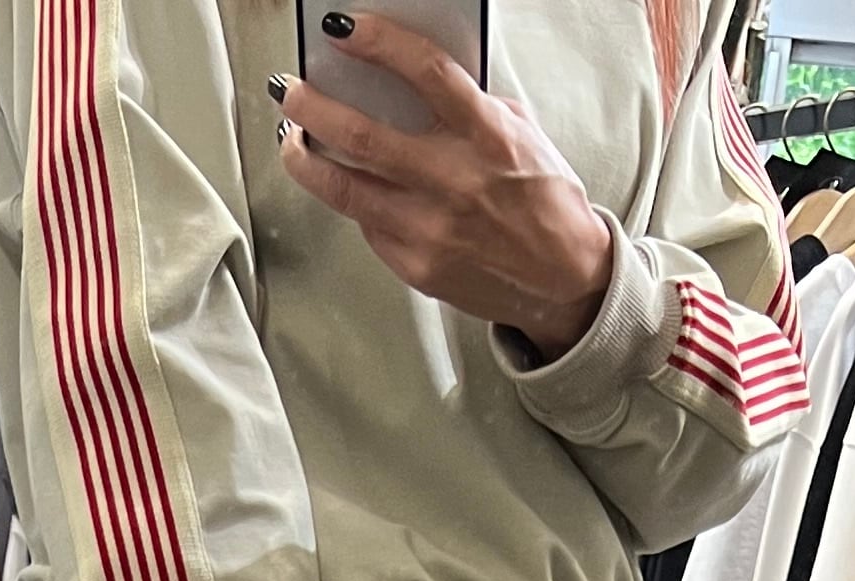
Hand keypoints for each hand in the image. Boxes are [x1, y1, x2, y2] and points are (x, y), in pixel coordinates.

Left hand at [273, 14, 613, 357]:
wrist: (565, 279)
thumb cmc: (544, 201)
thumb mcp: (522, 135)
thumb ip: (472, 107)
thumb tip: (414, 83)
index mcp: (488, 136)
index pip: (426, 73)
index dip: (378, 42)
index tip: (341, 27)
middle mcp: (455, 182)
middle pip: (363, 136)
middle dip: (313, 107)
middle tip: (289, 89)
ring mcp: (431, 229)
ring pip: (345, 190)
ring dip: (306, 160)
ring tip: (292, 139)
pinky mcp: (417, 267)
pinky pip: (368, 226)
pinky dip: (350, 200)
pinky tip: (342, 183)